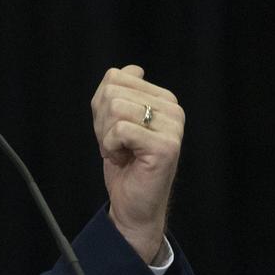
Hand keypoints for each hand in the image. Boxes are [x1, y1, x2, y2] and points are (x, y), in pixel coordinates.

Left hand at [90, 64, 183, 263]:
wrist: (133, 204)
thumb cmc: (124, 164)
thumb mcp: (113, 122)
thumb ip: (116, 93)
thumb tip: (132, 69)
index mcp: (163, 99)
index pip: (116, 77)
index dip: (101, 106)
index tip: (114, 130)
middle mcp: (173, 109)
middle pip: (113, 92)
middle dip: (102, 122)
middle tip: (116, 145)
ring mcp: (173, 127)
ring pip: (116, 108)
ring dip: (107, 136)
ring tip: (122, 152)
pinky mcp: (166, 146)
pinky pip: (121, 130)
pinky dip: (111, 147)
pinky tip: (125, 160)